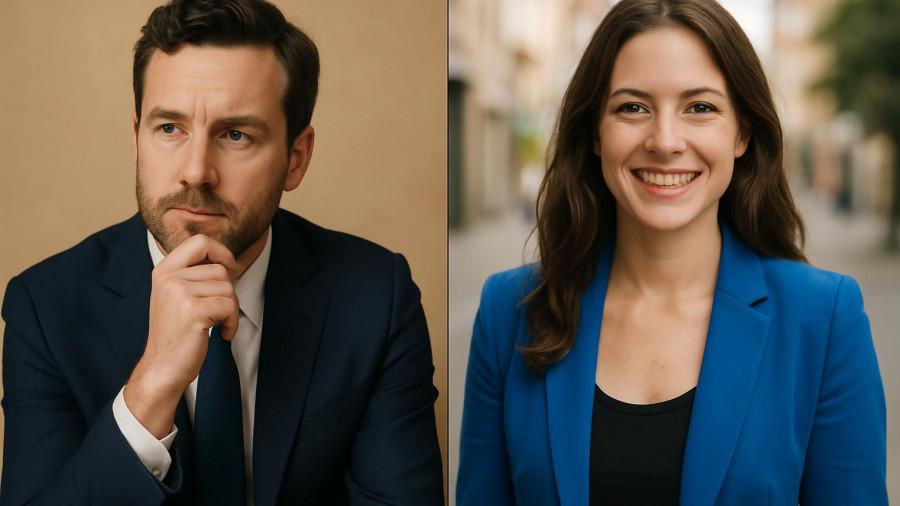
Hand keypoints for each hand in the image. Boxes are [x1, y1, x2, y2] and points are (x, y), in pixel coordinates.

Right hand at [124, 234, 239, 437]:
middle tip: (220, 312)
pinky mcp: (192, 310)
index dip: (221, 252)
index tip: (230, 269)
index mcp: (164, 271)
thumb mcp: (178, 296)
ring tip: (218, 324)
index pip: (199, 241)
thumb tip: (230, 261)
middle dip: (228, 292)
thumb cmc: (177, 334)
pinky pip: (230, 305)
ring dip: (231, 309)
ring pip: (228, 288)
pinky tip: (223, 334)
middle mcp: (168, 278)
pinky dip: (233, 322)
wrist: (162, 368)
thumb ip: (195, 275)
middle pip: (220, 269)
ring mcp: (179, 293)